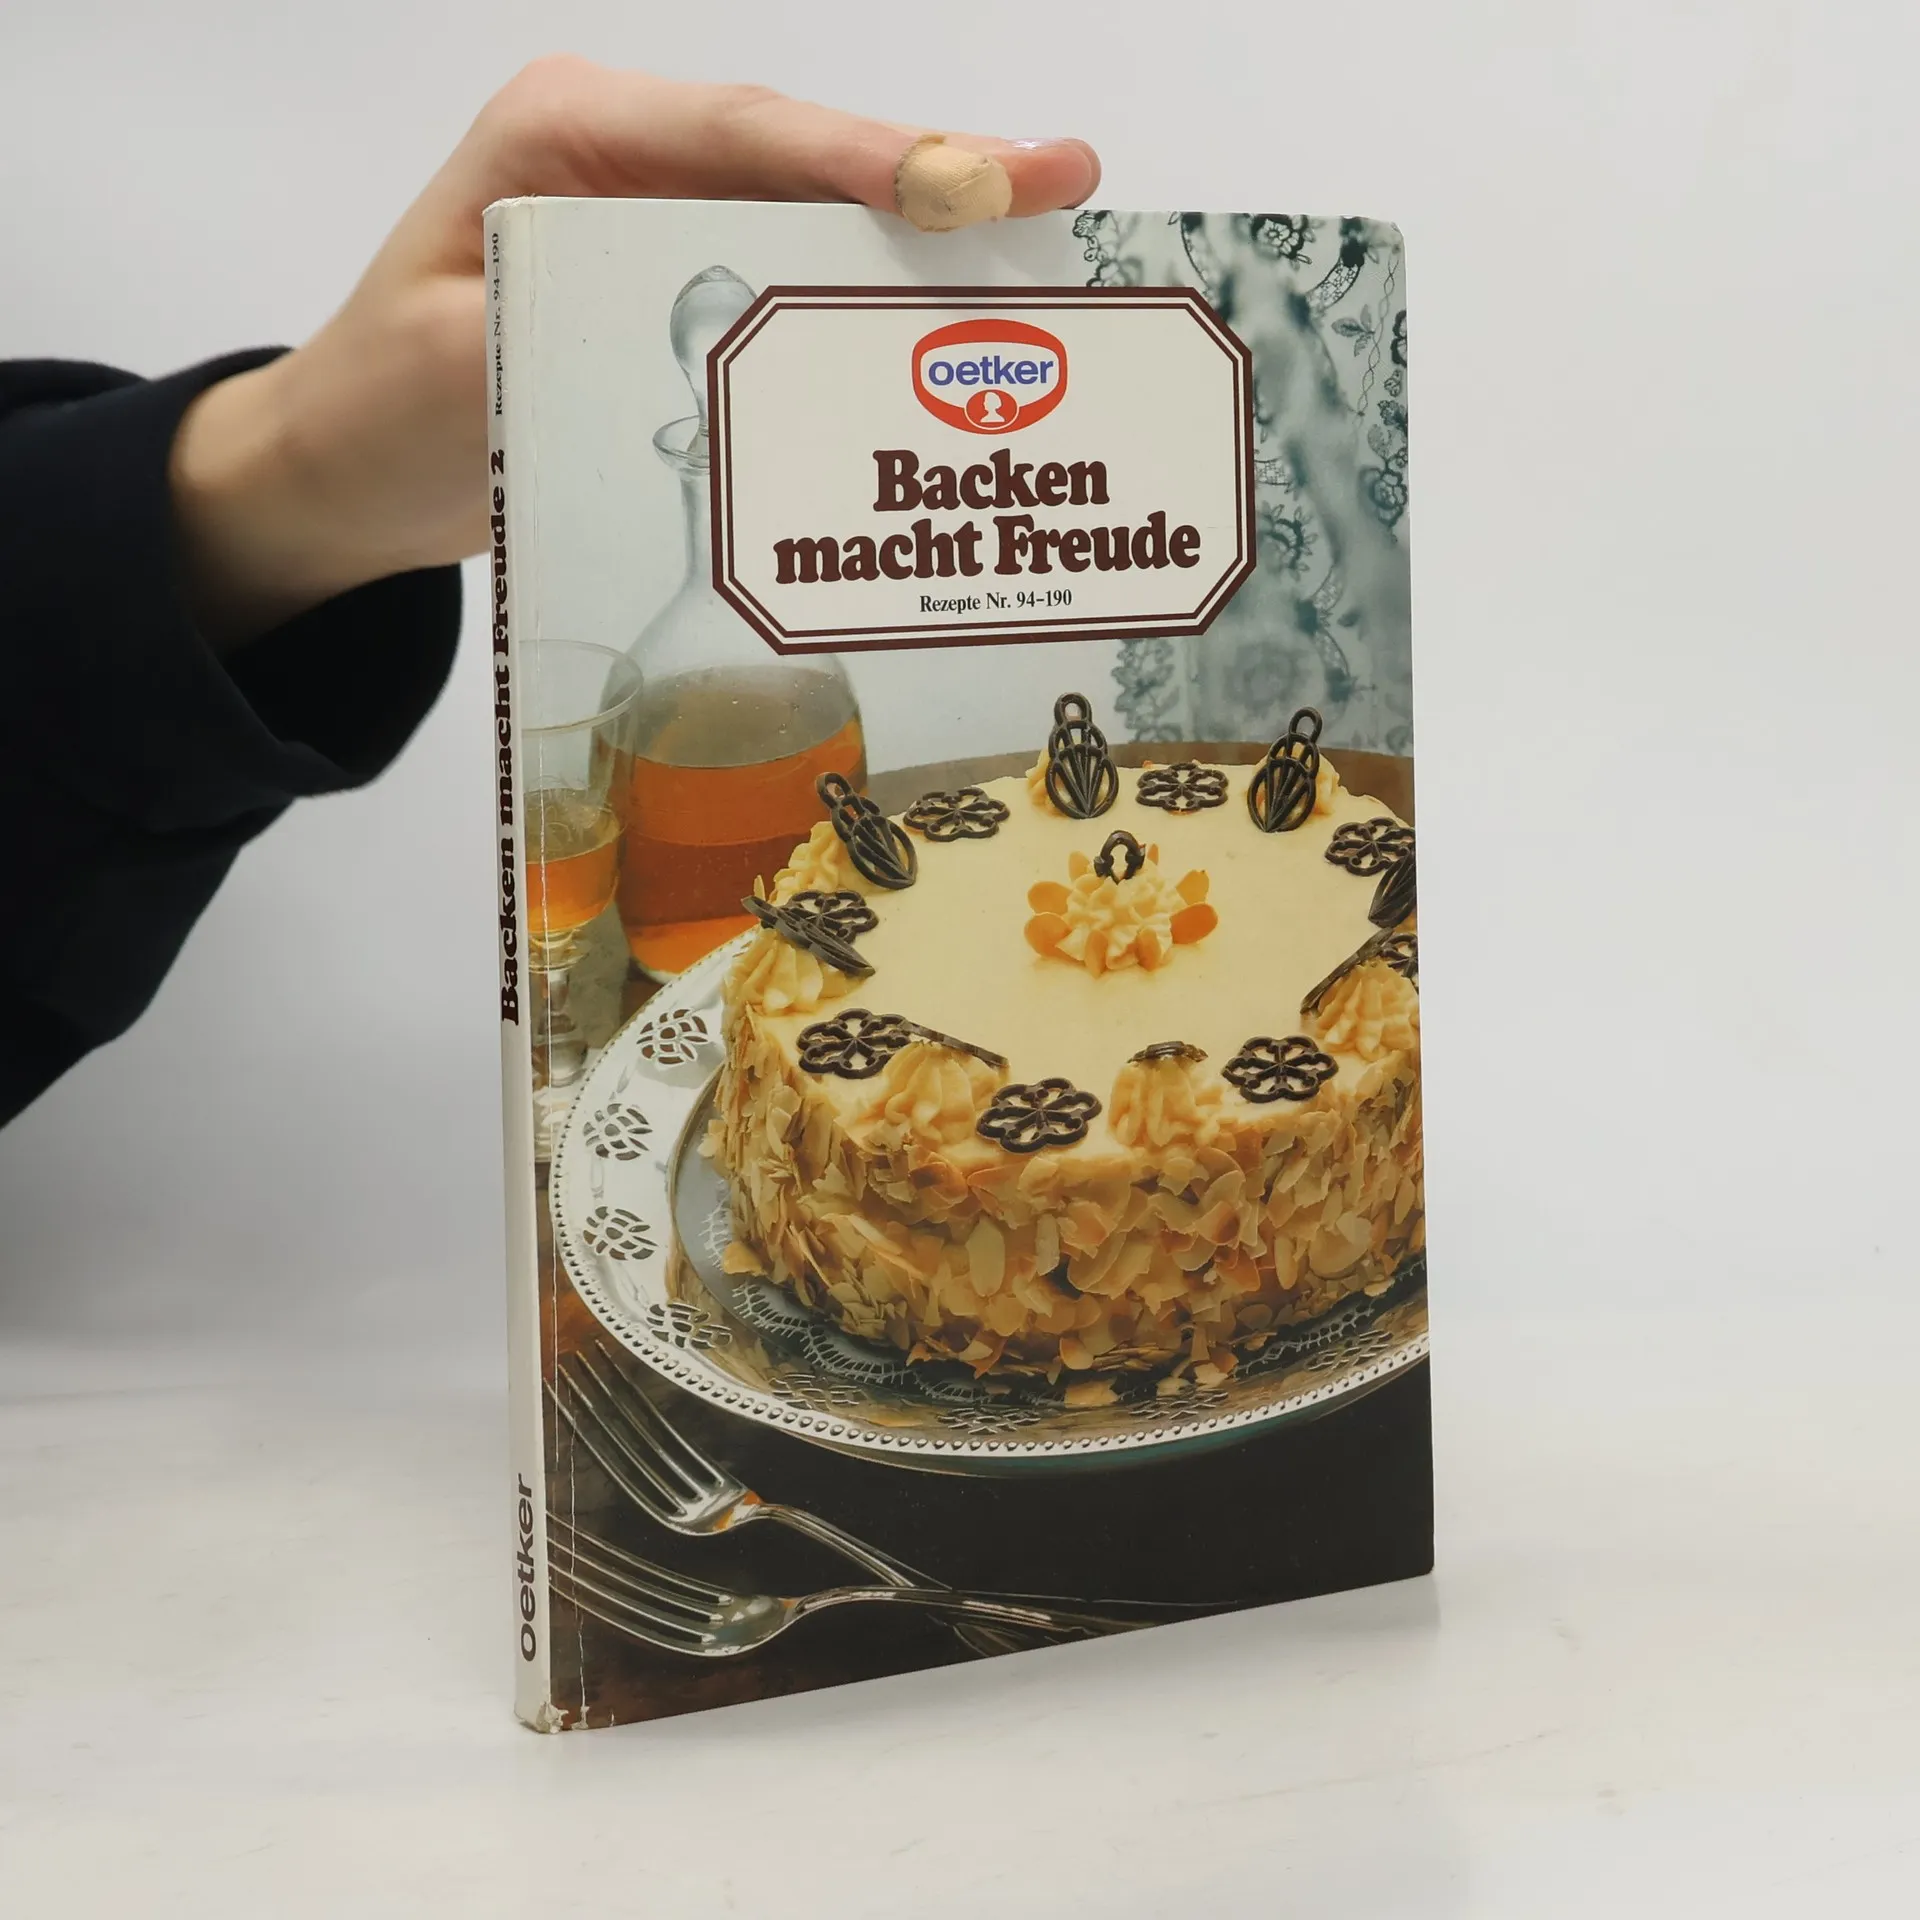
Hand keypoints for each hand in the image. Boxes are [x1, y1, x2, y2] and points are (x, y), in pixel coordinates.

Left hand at [167, 59, 1100, 647]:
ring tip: (1052, 240)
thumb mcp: (449, 370)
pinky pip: (798, 293)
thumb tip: (710, 338)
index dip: (863, 159)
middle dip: (938, 179)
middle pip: (805, 163)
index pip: (738, 133)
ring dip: (931, 241)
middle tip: (1063, 187)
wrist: (348, 475)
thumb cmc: (379, 409)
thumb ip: (571, 336)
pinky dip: (877, 309)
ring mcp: (668, 232)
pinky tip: (960, 324)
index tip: (970, 187)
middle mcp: (631, 167)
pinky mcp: (688, 302)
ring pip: (818, 223)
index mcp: (565, 139)